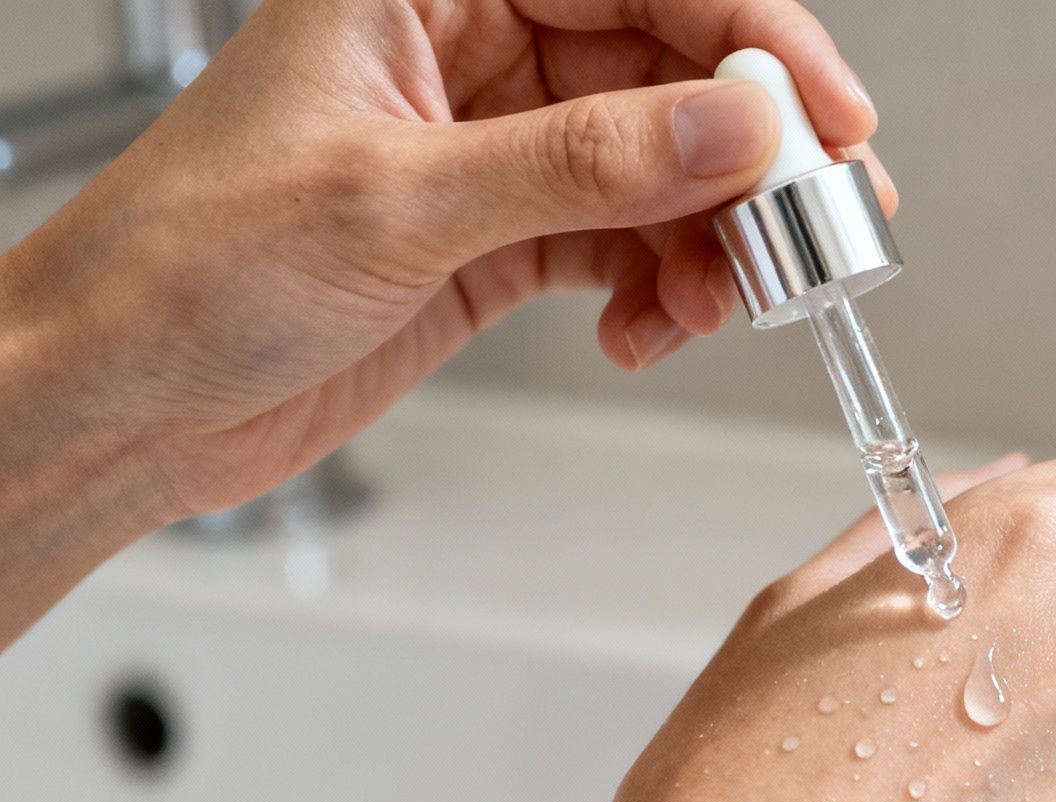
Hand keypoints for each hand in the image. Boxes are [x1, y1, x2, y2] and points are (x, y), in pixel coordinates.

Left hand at [0, 0, 889, 522]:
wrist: (121, 399)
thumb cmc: (189, 264)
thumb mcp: (400, 200)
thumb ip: (585, 164)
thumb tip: (737, 130)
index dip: (754, 41)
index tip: (827, 121)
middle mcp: (473, 52)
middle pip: (670, 75)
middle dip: (749, 161)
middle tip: (809, 233)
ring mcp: (495, 150)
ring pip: (662, 170)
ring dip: (711, 243)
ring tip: (717, 305)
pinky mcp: (500, 238)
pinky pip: (626, 246)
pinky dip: (659, 293)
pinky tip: (649, 332)